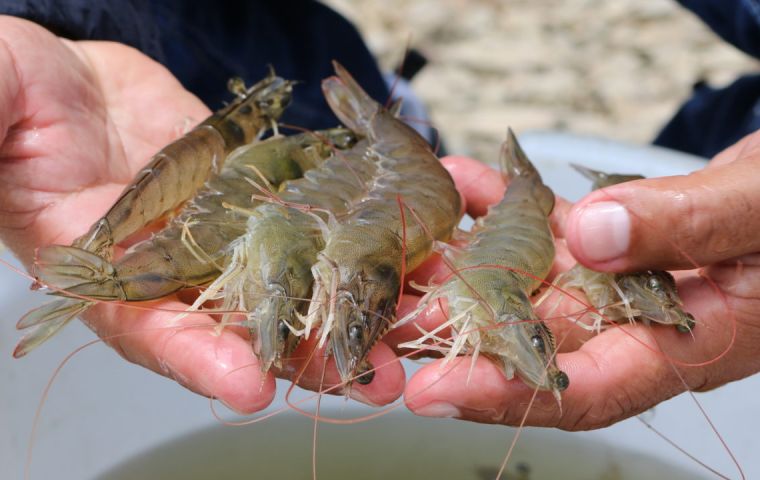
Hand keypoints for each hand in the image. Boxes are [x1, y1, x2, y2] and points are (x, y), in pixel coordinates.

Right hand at [0, 17, 404, 412]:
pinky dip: (356, 237)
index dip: (197, 358)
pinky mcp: (260, 198)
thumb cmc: (18, 99)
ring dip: (351, 309)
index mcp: (105, 271)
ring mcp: (225, 234)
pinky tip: (405, 250)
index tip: (248, 385)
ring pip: (293, 281)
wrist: (75, 88)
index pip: (150, 327)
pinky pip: (311, 221)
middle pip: (245, 325)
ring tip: (409, 332)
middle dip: (308, 355)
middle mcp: (175, 268)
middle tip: (371, 380)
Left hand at [396, 137, 759, 429]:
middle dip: (453, 331)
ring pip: (525, 280)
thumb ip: (688, 226)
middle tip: (381, 319)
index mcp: (685, 343)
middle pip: (530, 340)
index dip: (505, 397)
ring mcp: (614, 276)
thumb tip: (596, 235)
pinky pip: (542, 224)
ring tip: (401, 246)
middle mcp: (635, 319)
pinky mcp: (607, 235)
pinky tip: (463, 180)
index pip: (584, 389)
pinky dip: (503, 202)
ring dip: (462, 263)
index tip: (433, 395)